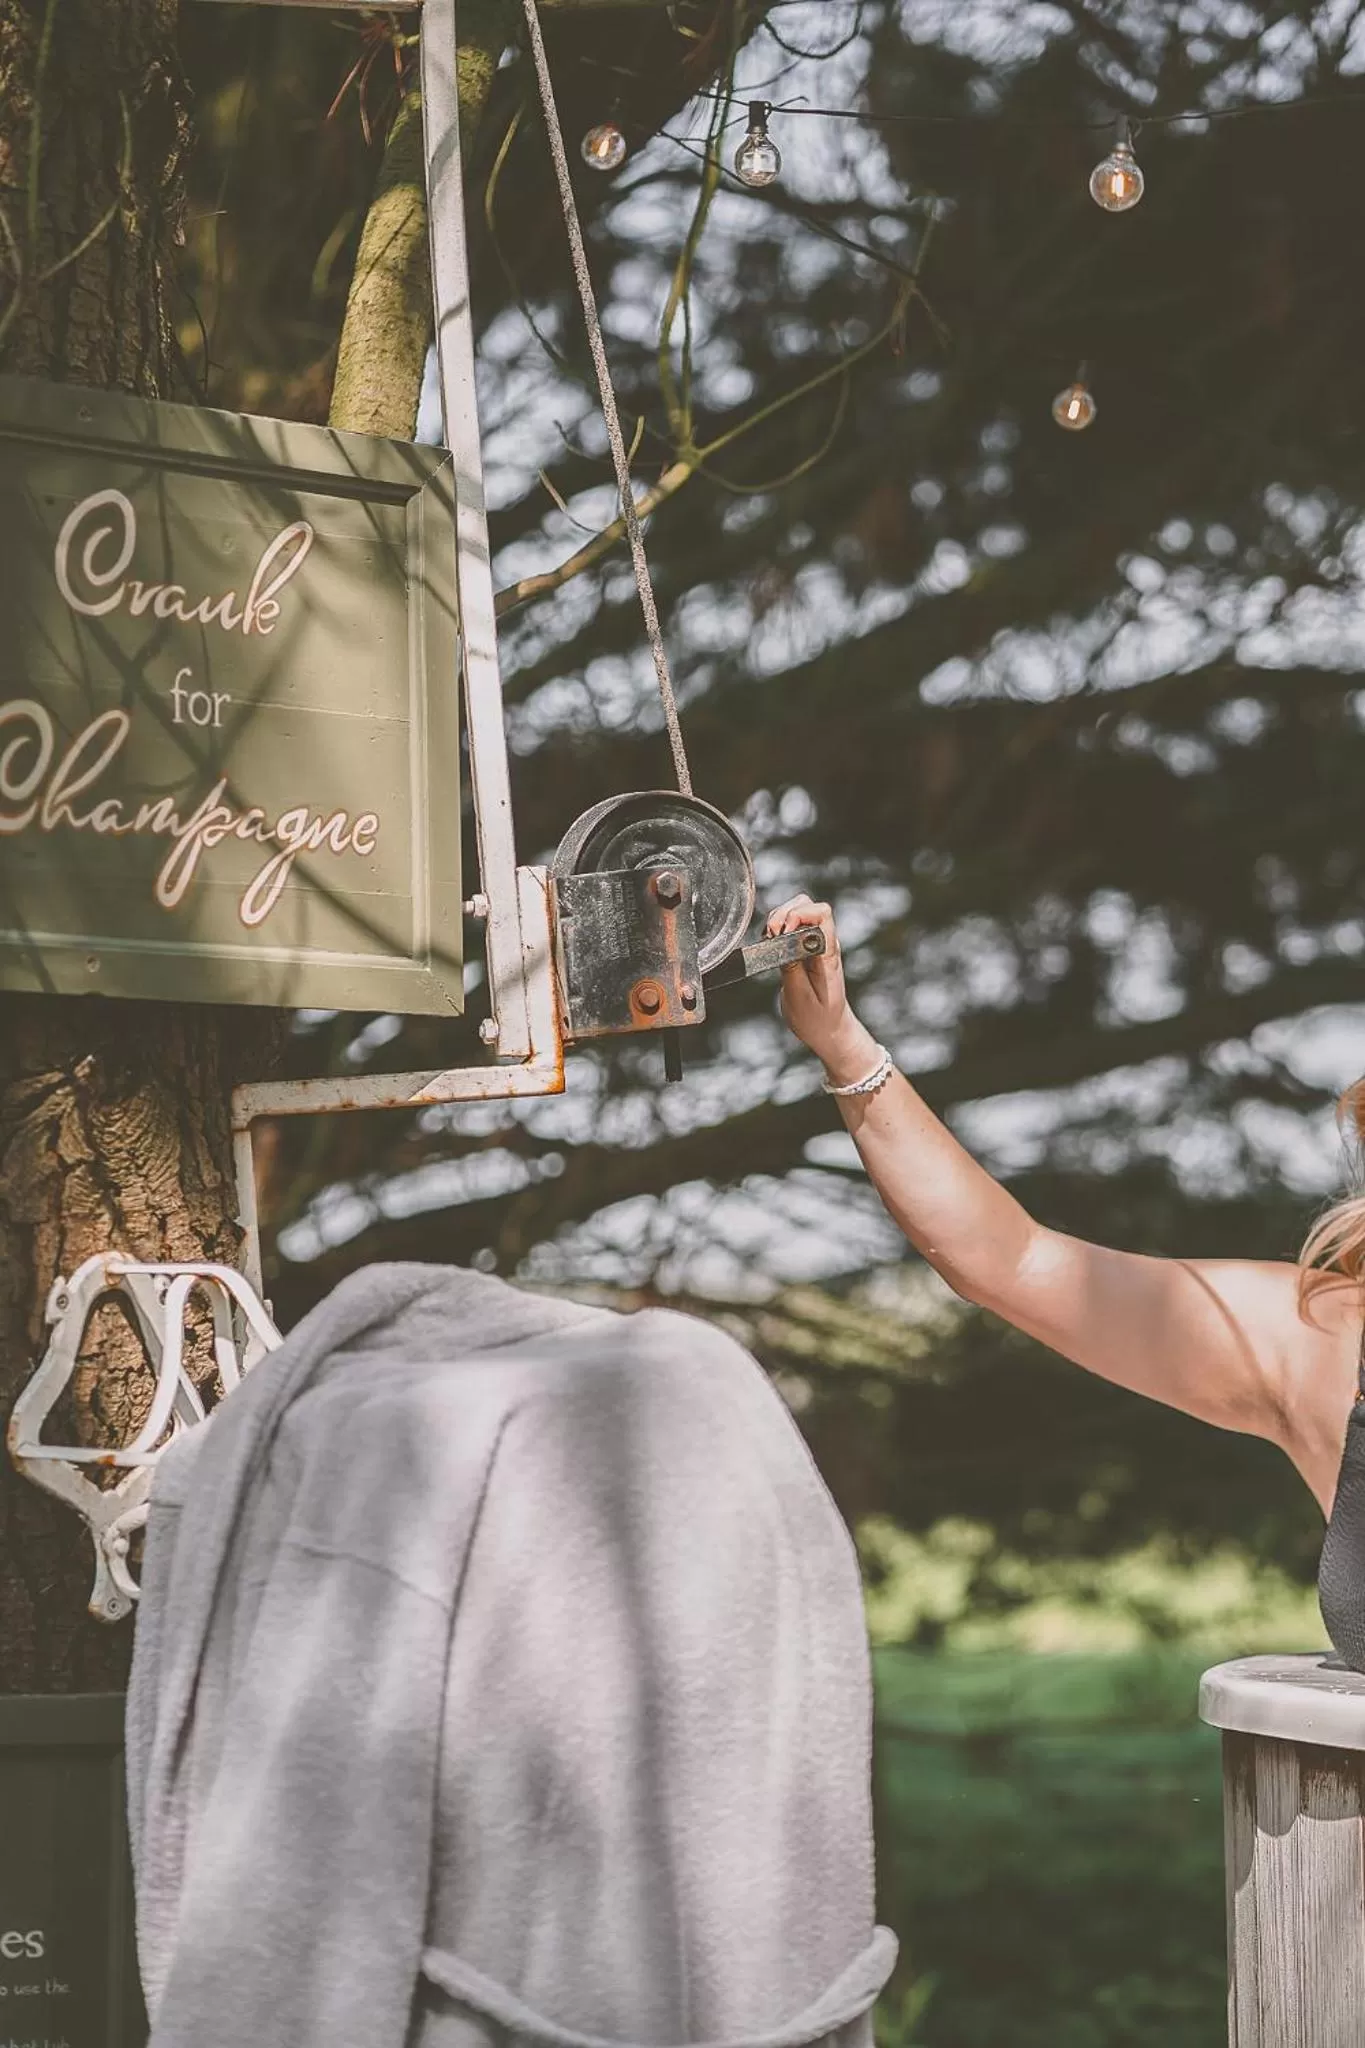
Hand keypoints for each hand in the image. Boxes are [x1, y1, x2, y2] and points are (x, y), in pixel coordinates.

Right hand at [765, 894, 878, 1082]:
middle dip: (785, 912)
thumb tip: (782, 944)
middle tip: (771, 934)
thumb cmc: (817, 1018)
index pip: (822, 914)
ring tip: (769, 938)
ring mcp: (814, 944)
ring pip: (798, 910)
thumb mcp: (800, 998)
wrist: (828, 1029)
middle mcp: (823, 944)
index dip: (799, 915)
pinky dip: (777, 927)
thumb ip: (791, 968)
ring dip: (779, 917)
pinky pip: (791, 925)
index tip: (781, 933)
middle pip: (809, 905)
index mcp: (828, 954)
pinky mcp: (803, 949)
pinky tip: (770, 943)